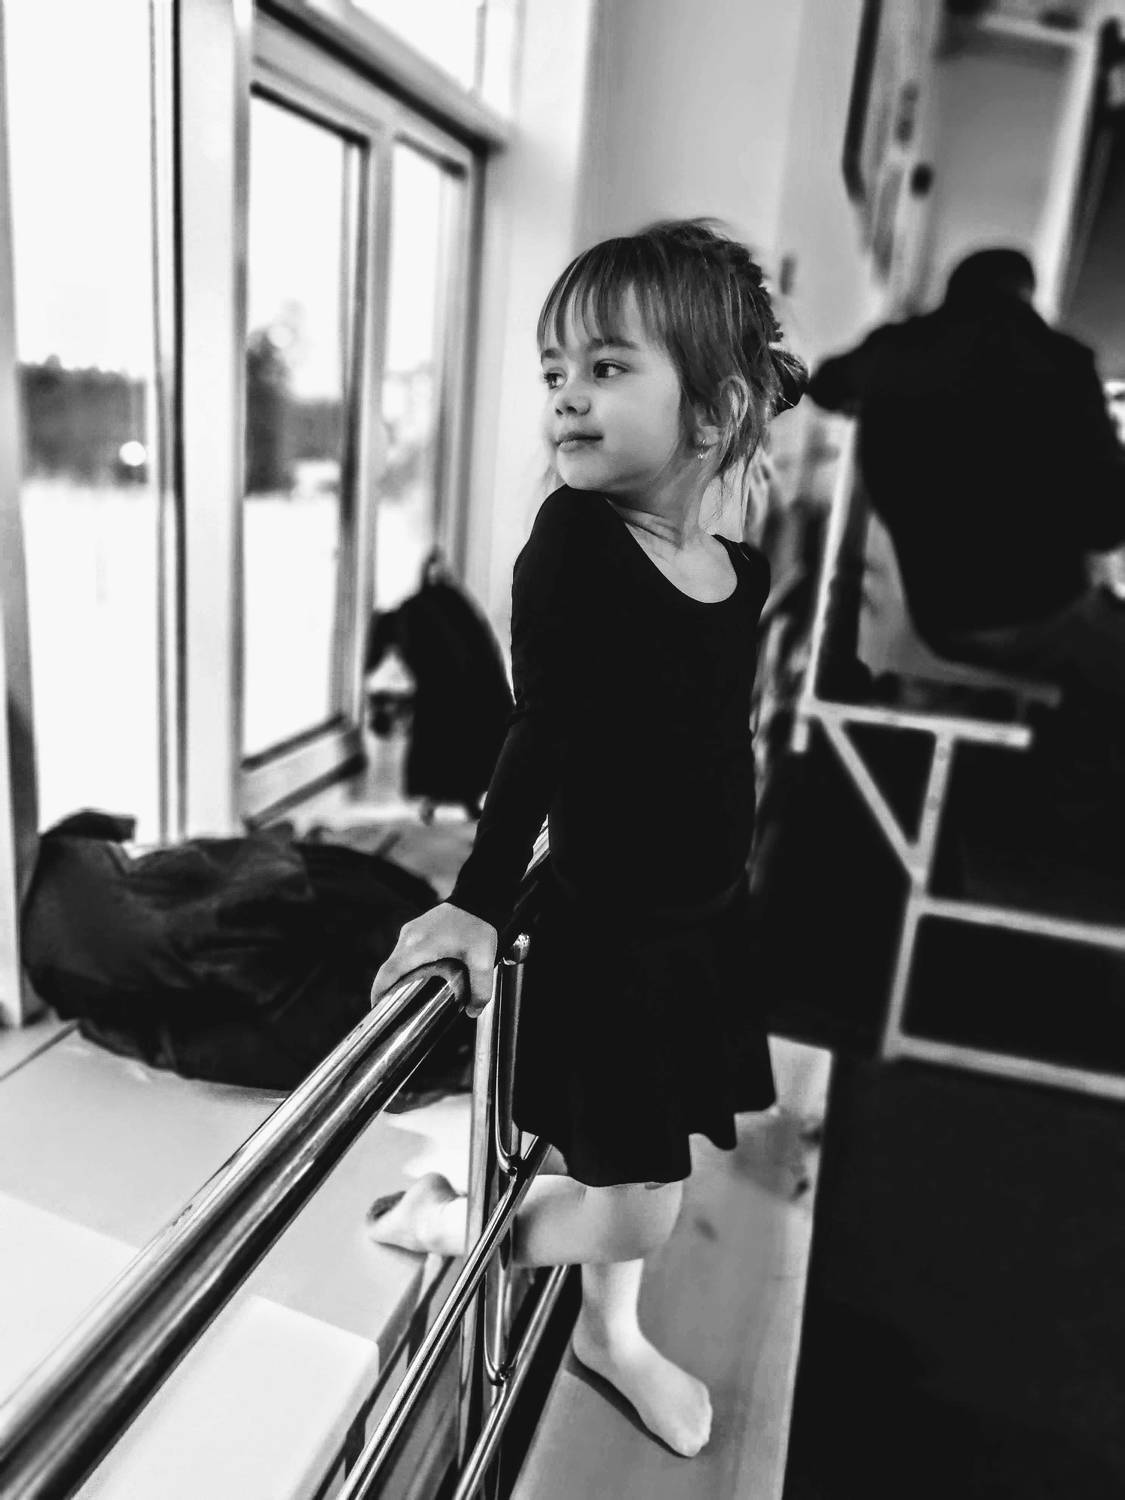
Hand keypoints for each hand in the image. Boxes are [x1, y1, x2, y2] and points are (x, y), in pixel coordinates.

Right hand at [370, 903, 498, 1018]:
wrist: (479, 899)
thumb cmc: (479, 927)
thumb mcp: (483, 961)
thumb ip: (480, 989)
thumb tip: (472, 1011)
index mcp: (420, 946)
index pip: (389, 971)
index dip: (379, 991)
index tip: (377, 1008)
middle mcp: (410, 937)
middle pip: (389, 968)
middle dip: (386, 989)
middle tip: (391, 1011)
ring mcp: (411, 931)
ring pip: (395, 959)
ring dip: (394, 977)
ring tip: (402, 997)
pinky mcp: (415, 928)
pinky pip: (403, 952)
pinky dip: (402, 967)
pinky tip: (414, 977)